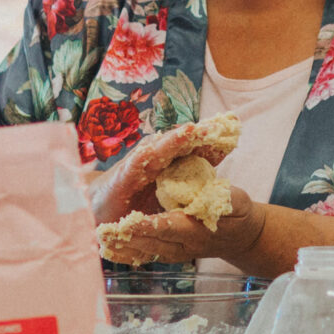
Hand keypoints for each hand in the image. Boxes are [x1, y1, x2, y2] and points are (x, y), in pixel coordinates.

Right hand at [89, 122, 233, 228]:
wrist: (98, 209)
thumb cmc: (135, 202)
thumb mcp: (169, 198)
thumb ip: (189, 189)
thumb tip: (220, 189)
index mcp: (170, 163)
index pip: (195, 149)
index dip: (213, 141)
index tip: (235, 130)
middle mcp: (156, 158)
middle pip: (181, 142)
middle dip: (200, 133)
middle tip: (221, 124)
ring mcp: (139, 164)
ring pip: (161, 147)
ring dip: (175, 138)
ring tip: (192, 129)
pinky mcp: (123, 176)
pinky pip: (135, 164)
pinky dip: (144, 155)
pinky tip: (153, 148)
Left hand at [99, 186, 260, 265]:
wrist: (242, 238)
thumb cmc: (239, 214)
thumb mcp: (238, 202)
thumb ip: (225, 200)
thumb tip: (209, 195)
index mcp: (200, 230)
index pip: (173, 227)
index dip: (152, 225)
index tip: (132, 221)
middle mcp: (186, 245)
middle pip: (154, 242)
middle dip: (129, 237)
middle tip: (105, 231)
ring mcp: (177, 253)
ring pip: (146, 251)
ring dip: (123, 247)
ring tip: (101, 239)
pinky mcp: (170, 253)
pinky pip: (146, 256)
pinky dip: (127, 254)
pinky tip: (108, 250)